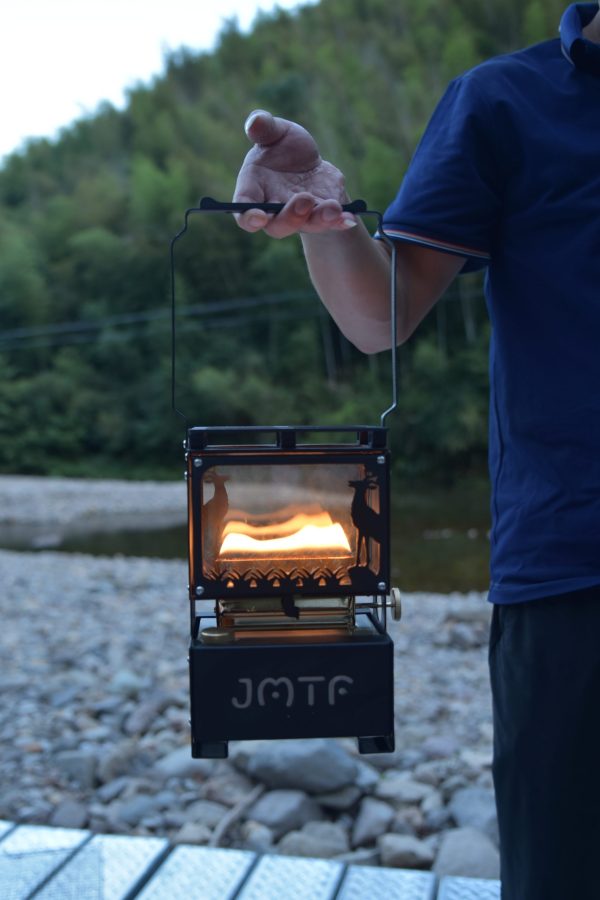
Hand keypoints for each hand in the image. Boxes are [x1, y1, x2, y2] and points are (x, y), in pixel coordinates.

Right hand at [233, 110, 356, 237]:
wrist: (307, 161)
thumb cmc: (281, 147)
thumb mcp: (274, 132)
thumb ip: (263, 128)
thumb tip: (255, 123)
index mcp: (253, 189)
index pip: (244, 209)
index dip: (249, 217)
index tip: (258, 217)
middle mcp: (274, 210)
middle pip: (277, 225)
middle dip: (290, 217)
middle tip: (304, 199)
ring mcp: (300, 217)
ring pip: (306, 226)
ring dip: (319, 220)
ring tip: (333, 208)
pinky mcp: (322, 215)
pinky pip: (330, 222)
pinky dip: (339, 220)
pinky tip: (349, 217)